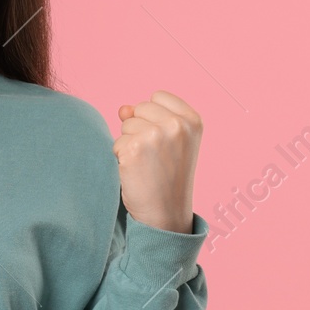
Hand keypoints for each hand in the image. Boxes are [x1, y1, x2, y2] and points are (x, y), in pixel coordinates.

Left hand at [114, 91, 201, 233]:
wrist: (166, 214)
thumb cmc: (168, 177)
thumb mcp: (170, 142)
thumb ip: (149, 118)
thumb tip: (122, 109)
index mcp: (193, 120)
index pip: (158, 96)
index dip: (153, 116)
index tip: (164, 141)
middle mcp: (177, 125)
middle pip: (140, 107)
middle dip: (139, 129)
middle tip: (155, 157)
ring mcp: (155, 135)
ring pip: (126, 124)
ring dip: (129, 143)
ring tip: (147, 165)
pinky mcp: (134, 149)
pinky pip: (116, 143)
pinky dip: (120, 157)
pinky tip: (136, 172)